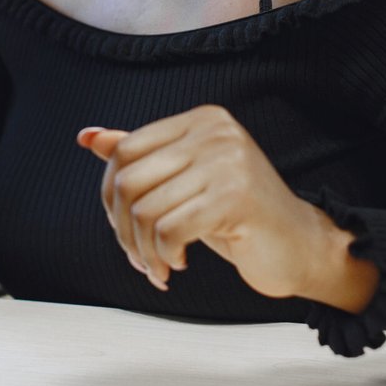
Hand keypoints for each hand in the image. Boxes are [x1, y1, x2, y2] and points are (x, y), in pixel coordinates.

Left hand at [78, 106, 371, 306]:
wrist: (299, 246)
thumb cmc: (237, 214)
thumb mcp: (185, 181)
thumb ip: (142, 157)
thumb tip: (86, 137)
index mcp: (201, 119)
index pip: (125, 150)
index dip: (111, 195)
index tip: (123, 227)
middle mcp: (215, 131)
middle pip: (129, 180)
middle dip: (123, 229)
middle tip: (139, 257)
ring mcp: (227, 161)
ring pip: (146, 210)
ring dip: (144, 251)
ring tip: (159, 266)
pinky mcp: (235, 197)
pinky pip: (170, 230)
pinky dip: (165, 256)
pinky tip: (180, 264)